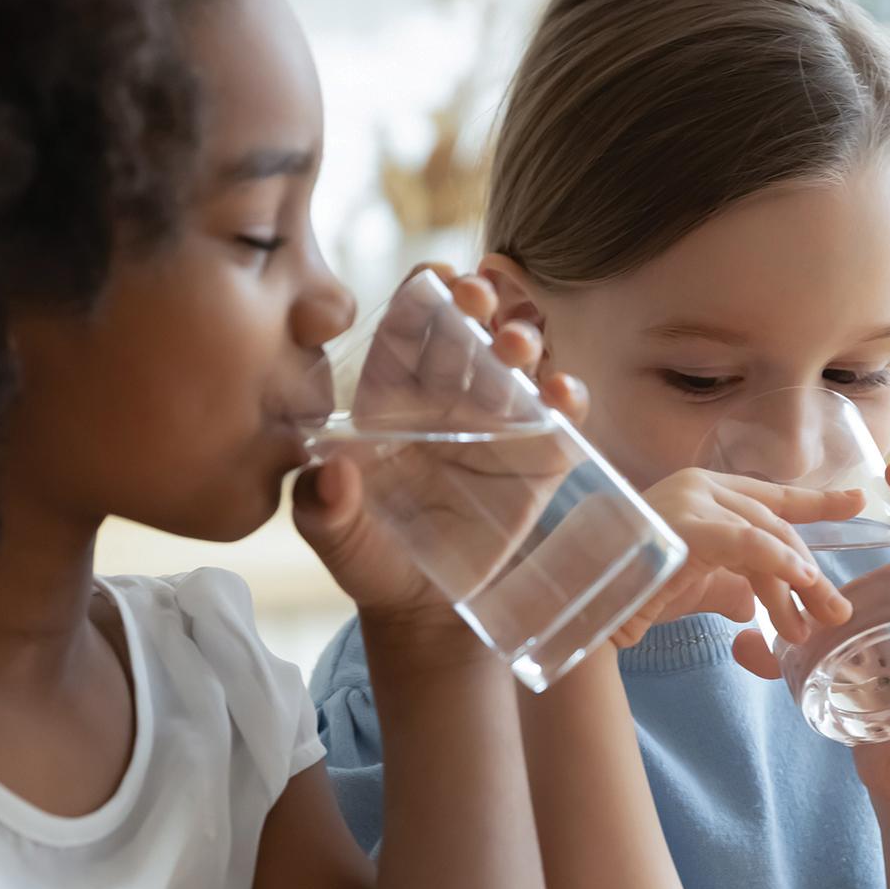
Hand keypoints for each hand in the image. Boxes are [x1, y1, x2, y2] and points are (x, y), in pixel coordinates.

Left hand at [293, 263, 587, 624]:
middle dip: (479, 301)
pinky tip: (561, 394)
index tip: (437, 278)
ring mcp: (498, 423)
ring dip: (524, 338)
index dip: (423, 297)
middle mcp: (448, 397)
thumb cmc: (371, 558)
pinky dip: (567, 398)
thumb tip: (331, 473)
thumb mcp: (335, 538)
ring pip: (519, 360)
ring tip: (517, 346)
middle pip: (469, 329)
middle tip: (479, 299)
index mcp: (392, 397)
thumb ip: (322, 507)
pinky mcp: (538, 458)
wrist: (422, 610)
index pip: (408, 329)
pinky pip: (560, 417)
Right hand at [608, 468, 863, 672]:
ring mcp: (689, 499)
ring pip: (766, 537)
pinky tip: (801, 582)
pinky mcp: (685, 523)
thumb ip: (733, 583)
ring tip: (817, 621)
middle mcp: (698, 485)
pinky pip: (747, 542)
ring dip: (798, 582)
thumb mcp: (698, 585)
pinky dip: (778, 562)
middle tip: (836, 612)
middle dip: (810, 572)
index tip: (859, 500)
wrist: (586, 609)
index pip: (771, 495)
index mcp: (702, 491)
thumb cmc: (632, 594)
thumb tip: (755, 604)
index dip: (817, 501)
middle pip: (775, 525)